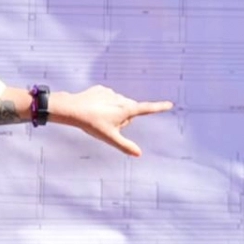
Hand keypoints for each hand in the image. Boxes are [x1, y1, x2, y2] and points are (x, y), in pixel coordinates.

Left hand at [50, 85, 172, 155]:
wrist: (73, 109)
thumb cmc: (93, 124)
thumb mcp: (110, 138)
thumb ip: (125, 146)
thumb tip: (139, 154)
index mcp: (126, 110)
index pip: (147, 109)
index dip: (159, 107)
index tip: (169, 104)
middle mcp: (121, 98)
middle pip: (128, 111)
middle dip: (123, 118)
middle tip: (109, 126)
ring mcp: (111, 93)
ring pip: (117, 105)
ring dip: (113, 111)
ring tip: (98, 118)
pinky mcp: (101, 89)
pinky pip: (107, 99)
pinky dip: (103, 104)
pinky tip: (93, 109)